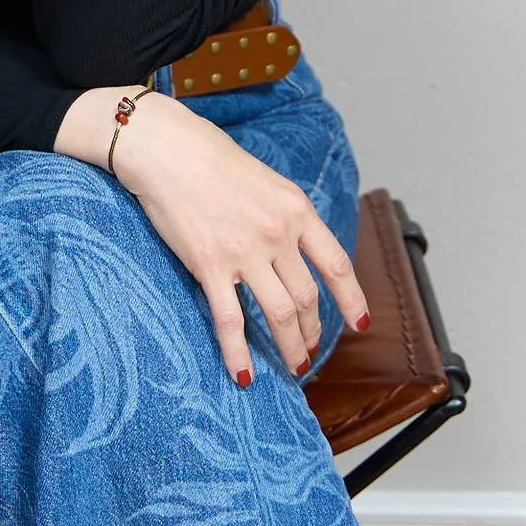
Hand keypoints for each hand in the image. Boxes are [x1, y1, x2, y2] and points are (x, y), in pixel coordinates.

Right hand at [56, 86, 369, 383]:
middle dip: (313, 331)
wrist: (167, 149)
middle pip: (308, 298)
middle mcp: (277, 235)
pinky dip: (238, 353)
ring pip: (279, 315)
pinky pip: (230, 320)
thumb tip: (295, 249)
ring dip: (290, 347)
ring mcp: (244, 253)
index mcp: (296, 210)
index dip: (351, 299)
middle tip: (311, 351)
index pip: (336, 264)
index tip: (358, 323)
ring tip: (293, 367)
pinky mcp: (209, 266)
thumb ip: (284, 216)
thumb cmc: (210, 157)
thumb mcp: (266, 181)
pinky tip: (243, 376)